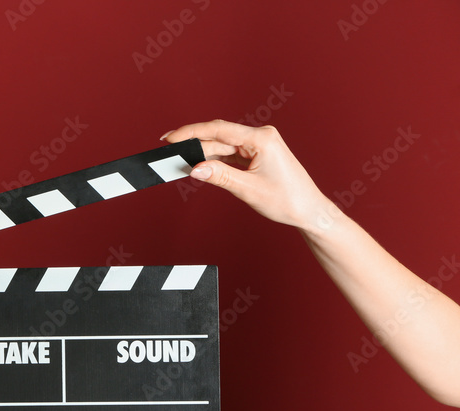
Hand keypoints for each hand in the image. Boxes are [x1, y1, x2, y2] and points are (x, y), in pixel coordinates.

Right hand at [162, 120, 335, 230]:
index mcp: (262, 138)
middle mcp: (261, 137)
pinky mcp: (257, 155)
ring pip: (223, 147)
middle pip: (218, 137)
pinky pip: (230, 154)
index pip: (219, 130)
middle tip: (170, 153)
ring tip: (182, 163)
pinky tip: (201, 166)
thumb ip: (219, 176)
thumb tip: (195, 168)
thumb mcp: (248, 189)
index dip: (191, 132)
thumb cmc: (288, 200)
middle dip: (194, 145)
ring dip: (203, 155)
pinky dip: (215, 161)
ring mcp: (259, 145)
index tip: (170, 137)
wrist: (309, 211)